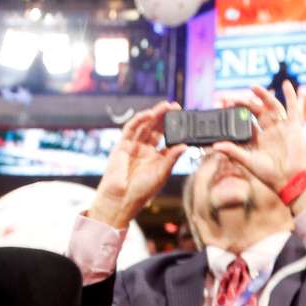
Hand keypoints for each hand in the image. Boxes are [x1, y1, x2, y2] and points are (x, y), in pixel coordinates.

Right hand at [87, 102, 186, 230]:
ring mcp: (133, 146)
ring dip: (154, 114)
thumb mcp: (162, 173)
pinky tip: (149, 114)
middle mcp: (144, 150)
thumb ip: (172, 158)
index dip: (174, 128)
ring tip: (166, 106)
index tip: (184, 119)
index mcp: (156, 157)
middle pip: (156, 128)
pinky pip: (131, 129)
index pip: (166, 138)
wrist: (121, 200)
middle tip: (175, 106)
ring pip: (145, 126)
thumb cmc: (141, 191)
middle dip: (165, 117)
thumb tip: (185, 145)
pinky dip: (139, 120)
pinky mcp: (122, 145)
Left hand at [213, 83, 305, 210]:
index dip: (236, 114)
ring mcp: (282, 128)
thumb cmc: (270, 174)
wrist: (290, 179)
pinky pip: (293, 108)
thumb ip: (233, 152)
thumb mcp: (248, 161)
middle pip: (257, 112)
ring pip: (272, 107)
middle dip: (246, 104)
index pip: (245, 123)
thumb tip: (215, 146)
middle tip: (234, 98)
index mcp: (258, 140)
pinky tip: (286, 84)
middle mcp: (269, 132)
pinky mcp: (294, 126)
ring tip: (253, 87)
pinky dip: (291, 96)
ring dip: (263, 96)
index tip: (225, 106)